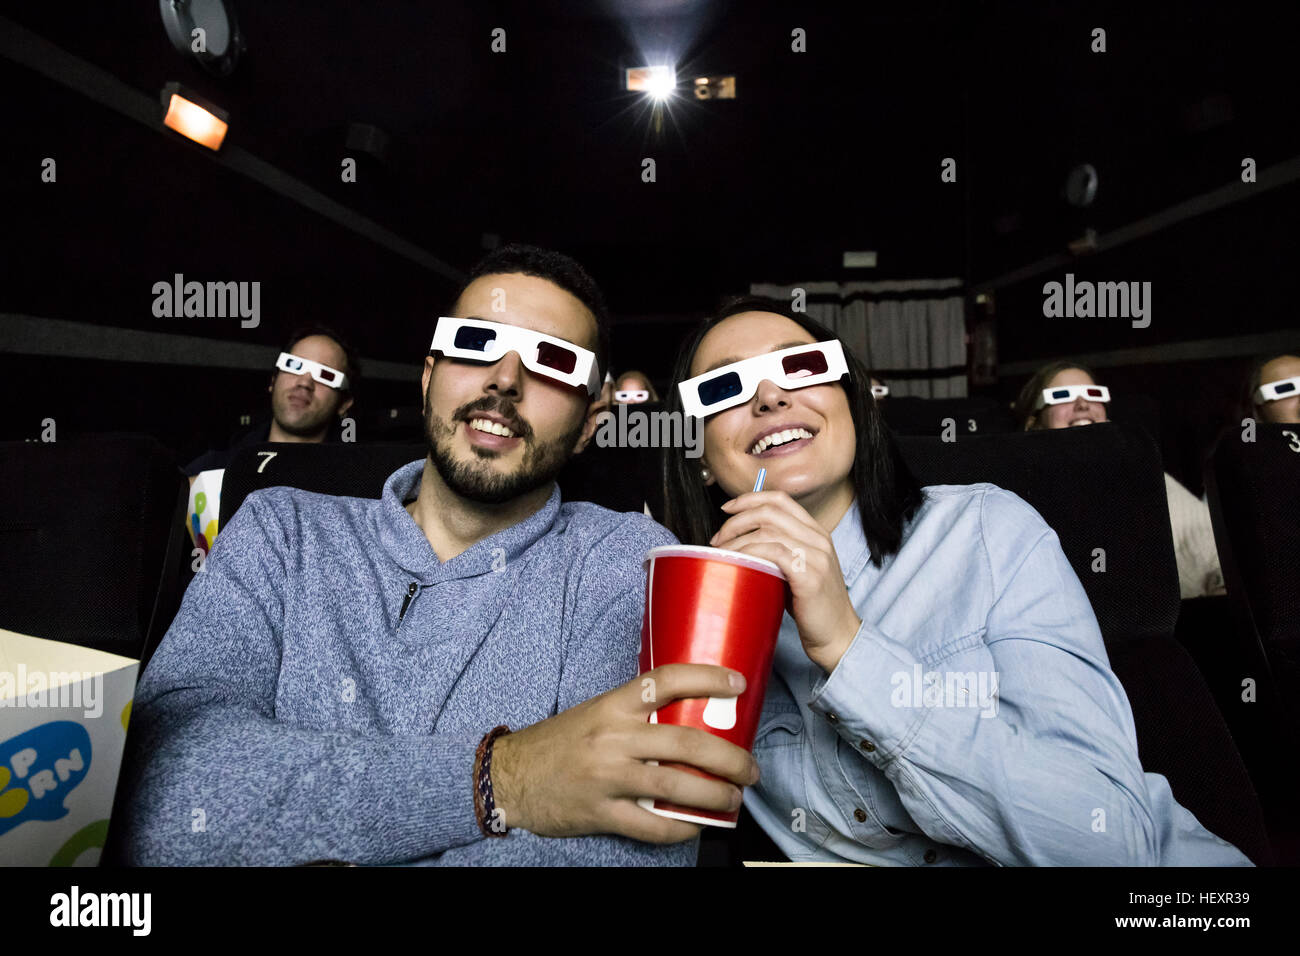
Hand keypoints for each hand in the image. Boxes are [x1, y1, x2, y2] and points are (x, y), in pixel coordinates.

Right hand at [490, 664, 760, 842]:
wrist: (510, 775)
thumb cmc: (558, 742)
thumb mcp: (596, 713)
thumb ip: (636, 713)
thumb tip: (690, 715)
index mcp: (612, 705)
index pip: (667, 680)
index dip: (708, 678)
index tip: (738, 683)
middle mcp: (613, 737)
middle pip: (686, 742)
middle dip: (729, 757)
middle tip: (749, 768)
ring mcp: (607, 777)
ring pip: (675, 786)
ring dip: (715, 795)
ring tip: (733, 799)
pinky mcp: (600, 812)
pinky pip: (651, 826)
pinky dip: (680, 828)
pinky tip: (696, 825)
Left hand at [710, 490, 860, 672]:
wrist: (838, 635)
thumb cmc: (812, 607)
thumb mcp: (798, 570)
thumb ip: (778, 552)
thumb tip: (739, 543)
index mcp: (816, 532)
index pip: (780, 499)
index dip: (749, 499)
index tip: (727, 509)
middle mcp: (818, 539)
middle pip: (769, 511)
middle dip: (736, 521)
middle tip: (718, 538)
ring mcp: (816, 556)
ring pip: (767, 531)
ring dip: (737, 540)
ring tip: (722, 555)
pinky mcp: (810, 576)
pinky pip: (772, 553)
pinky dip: (749, 554)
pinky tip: (737, 564)